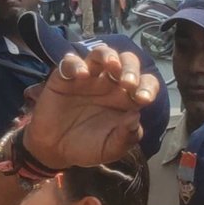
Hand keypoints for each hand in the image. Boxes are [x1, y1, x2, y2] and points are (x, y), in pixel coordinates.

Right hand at [26, 44, 158, 168]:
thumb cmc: (87, 147)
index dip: (148, 86)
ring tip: (111, 66)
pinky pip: (70, 62)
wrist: (55, 151)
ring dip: (109, 56)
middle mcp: (110, 84)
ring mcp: (88, 78)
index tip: (144, 99)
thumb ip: (125, 137)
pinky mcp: (65, 77)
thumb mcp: (110, 149)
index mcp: (126, 99)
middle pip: (127, 61)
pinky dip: (76, 64)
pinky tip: (82, 75)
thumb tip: (135, 118)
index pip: (145, 83)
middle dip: (131, 68)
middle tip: (128, 84)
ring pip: (101, 53)